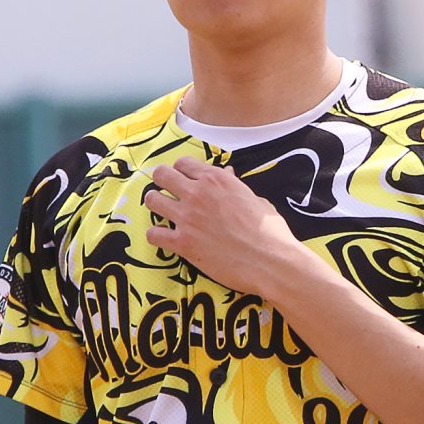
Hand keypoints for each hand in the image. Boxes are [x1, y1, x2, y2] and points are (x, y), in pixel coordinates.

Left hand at [144, 156, 297, 293]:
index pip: (183, 163)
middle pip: (161, 175)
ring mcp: (187, 218)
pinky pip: (153, 233)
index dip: (181, 171)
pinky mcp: (182, 243)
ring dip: (156, 205)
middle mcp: (198, 193)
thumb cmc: (269, 229)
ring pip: (152, 200)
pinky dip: (157, 235)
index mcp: (216, 179)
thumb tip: (228, 174)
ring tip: (163, 212)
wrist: (270, 260)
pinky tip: (166, 238)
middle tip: (168, 192)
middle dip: (162, 182)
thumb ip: (235, 186)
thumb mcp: (254, 198)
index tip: (184, 180)